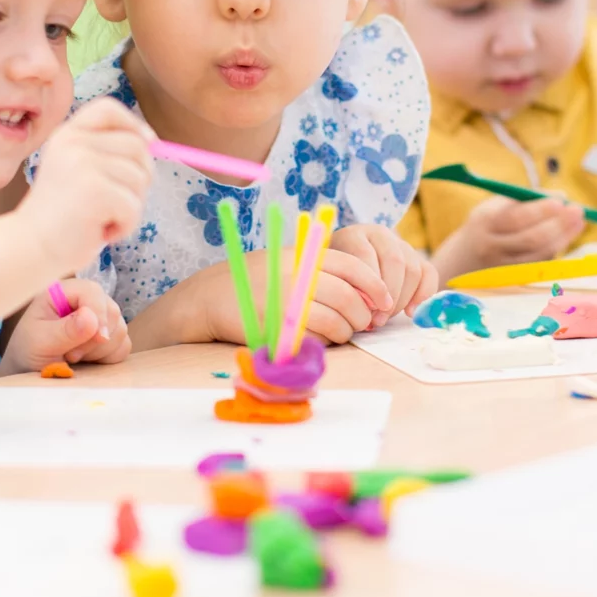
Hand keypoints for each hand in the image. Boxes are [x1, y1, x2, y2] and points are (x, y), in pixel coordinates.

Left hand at [0, 279, 129, 376]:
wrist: (30, 370)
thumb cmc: (28, 351)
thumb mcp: (39, 342)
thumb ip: (65, 331)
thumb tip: (91, 318)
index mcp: (63, 291)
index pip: (93, 291)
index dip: (99, 313)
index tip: (98, 338)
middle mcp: (84, 300)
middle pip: (112, 311)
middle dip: (95, 339)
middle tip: (71, 354)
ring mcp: (99, 317)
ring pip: (121, 329)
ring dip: (100, 350)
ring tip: (74, 356)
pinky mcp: (108, 335)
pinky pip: (124, 345)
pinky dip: (109, 357)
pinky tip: (88, 360)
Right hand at [17, 98, 153, 276]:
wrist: (30, 248)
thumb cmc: (62, 217)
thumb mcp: (78, 171)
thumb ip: (106, 154)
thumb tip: (152, 144)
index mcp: (67, 134)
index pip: (108, 108)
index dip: (134, 124)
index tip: (148, 144)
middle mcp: (73, 142)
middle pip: (137, 145)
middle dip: (140, 178)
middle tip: (118, 202)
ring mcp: (83, 163)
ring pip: (140, 178)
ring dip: (131, 207)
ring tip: (102, 219)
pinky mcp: (94, 190)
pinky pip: (134, 206)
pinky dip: (125, 226)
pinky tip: (101, 232)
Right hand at [193, 245, 391, 347]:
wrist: (212, 296)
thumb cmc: (257, 281)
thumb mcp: (289, 262)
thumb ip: (322, 269)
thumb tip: (365, 290)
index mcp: (304, 256)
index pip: (353, 266)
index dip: (375, 285)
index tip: (384, 300)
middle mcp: (298, 274)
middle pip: (349, 296)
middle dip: (363, 314)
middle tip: (365, 322)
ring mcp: (288, 300)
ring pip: (338, 319)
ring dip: (348, 330)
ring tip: (343, 332)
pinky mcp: (280, 325)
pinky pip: (318, 337)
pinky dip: (328, 341)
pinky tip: (323, 338)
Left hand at [328, 224, 438, 326]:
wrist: (345, 263)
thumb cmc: (335, 275)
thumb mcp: (331, 276)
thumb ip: (343, 286)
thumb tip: (364, 309)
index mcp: (354, 235)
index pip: (366, 255)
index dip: (369, 285)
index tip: (366, 310)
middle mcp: (380, 234)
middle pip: (394, 261)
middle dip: (389, 295)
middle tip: (378, 319)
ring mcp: (401, 244)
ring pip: (412, 268)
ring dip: (402, 298)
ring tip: (387, 317)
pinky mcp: (417, 257)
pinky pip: (429, 273)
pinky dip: (423, 294)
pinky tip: (410, 312)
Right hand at [439, 196, 585, 275]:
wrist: (461, 261)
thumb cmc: (486, 226)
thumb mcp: (493, 208)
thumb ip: (523, 199)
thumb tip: (561, 195)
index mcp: (485, 223)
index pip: (516, 218)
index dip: (541, 210)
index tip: (561, 200)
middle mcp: (492, 247)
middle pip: (531, 238)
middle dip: (558, 224)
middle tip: (577, 210)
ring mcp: (504, 266)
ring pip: (540, 254)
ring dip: (564, 237)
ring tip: (578, 221)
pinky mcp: (515, 279)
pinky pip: (540, 263)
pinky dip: (556, 248)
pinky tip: (565, 236)